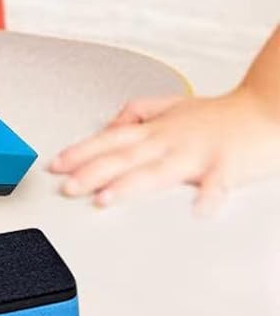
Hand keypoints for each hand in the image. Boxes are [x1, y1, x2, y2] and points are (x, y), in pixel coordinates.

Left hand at [50, 86, 279, 212]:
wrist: (265, 109)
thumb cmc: (218, 115)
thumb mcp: (171, 106)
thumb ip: (138, 114)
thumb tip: (111, 125)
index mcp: (156, 130)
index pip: (109, 140)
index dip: (81, 152)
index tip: (56, 164)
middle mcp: (170, 140)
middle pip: (124, 157)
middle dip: (92, 172)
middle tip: (66, 186)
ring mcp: (197, 153)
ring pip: (158, 171)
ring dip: (130, 185)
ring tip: (105, 198)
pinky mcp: (228, 165)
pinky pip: (218, 183)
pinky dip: (209, 196)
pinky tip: (198, 209)